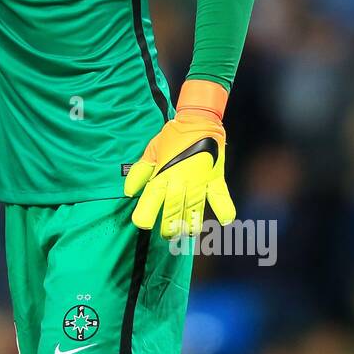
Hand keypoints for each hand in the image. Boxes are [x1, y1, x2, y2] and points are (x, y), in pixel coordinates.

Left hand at [124, 80, 235, 236]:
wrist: (198, 119)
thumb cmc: (172, 136)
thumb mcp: (151, 151)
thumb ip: (140, 172)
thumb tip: (129, 191)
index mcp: (163, 173)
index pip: (151, 197)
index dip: (146, 212)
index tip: (142, 224)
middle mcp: (180, 179)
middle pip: (173, 209)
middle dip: (169, 226)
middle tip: (167, 234)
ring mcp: (199, 180)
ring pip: (195, 208)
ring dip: (191, 223)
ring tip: (188, 232)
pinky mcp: (216, 178)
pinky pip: (221, 197)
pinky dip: (225, 209)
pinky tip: (224, 221)